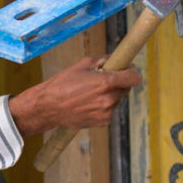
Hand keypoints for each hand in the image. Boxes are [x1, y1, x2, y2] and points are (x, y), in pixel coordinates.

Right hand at [9, 56, 142, 136]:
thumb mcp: (83, 64)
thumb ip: (104, 61)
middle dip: (117, 83)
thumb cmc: (63, 83)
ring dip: (109, 95)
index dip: (132, 72)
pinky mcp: (103, 122)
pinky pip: (109, 110)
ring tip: (90, 93)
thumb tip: (117, 59)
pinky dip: (103, 106)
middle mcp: (110, 99)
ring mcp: (107, 113)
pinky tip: (88, 103)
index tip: (128, 69)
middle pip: (125, 88)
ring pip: (117, 100)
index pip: (134, 78)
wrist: (49, 107)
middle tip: (101, 80)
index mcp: (106, 82)